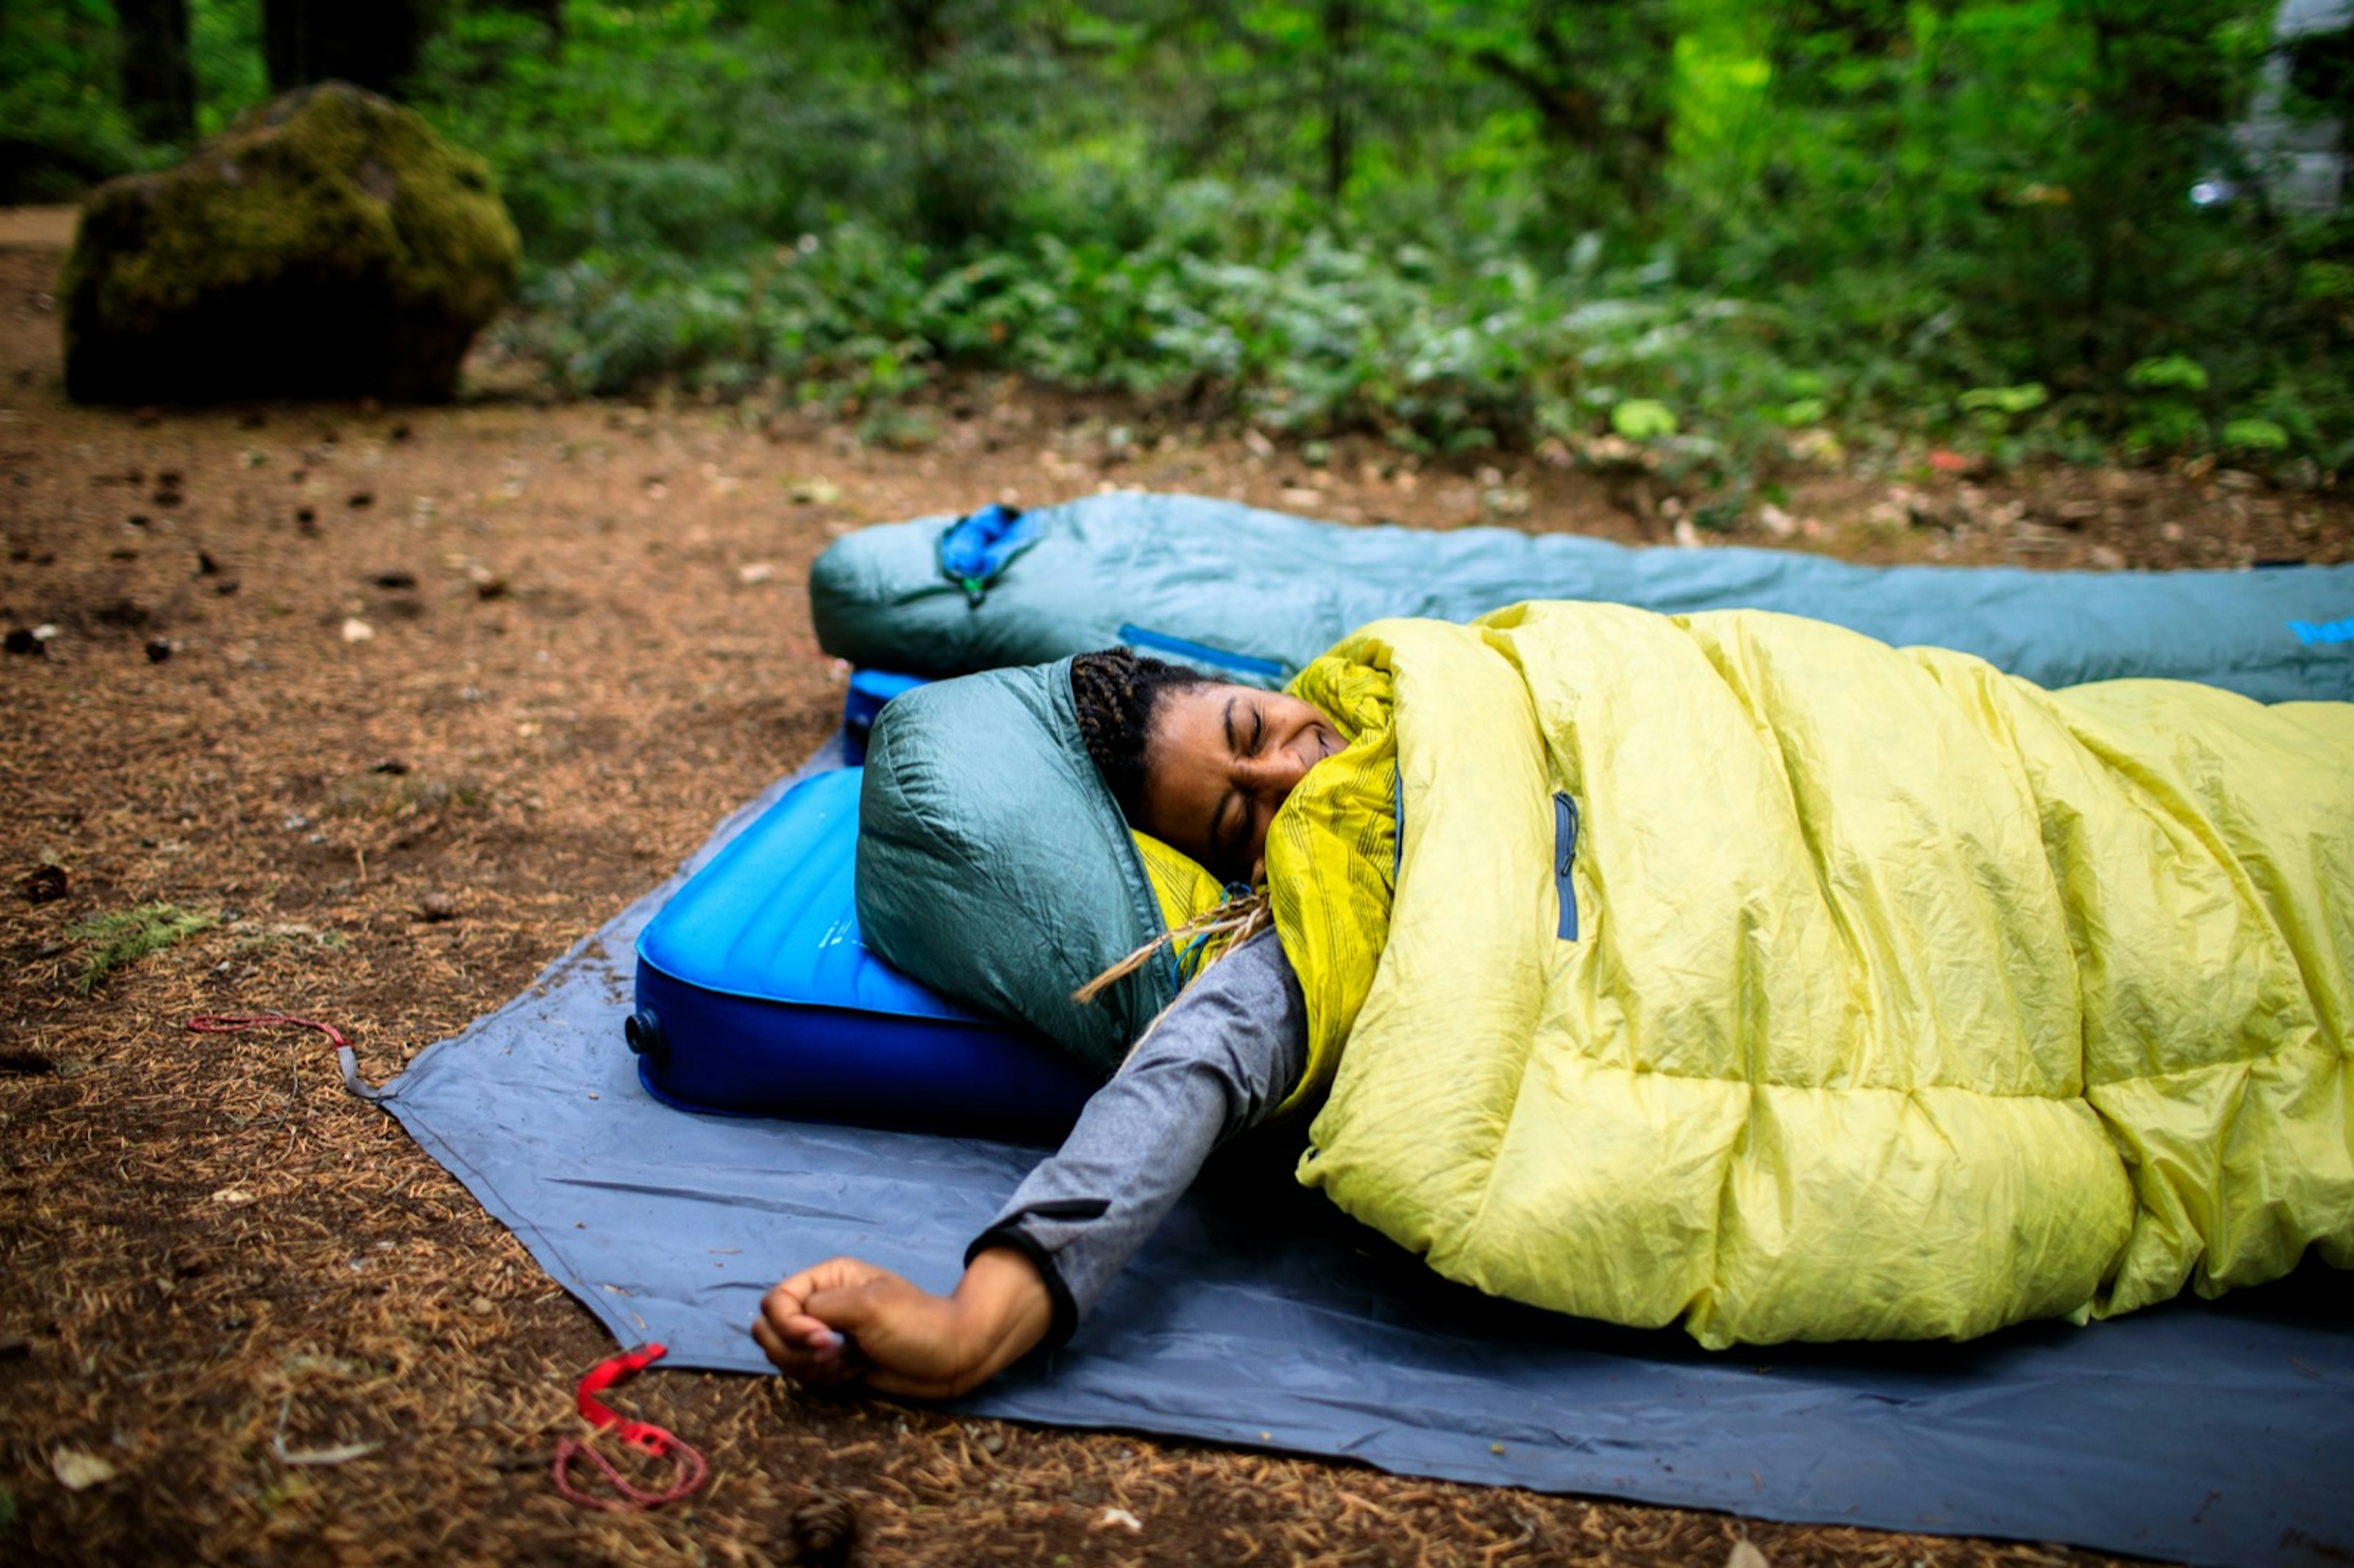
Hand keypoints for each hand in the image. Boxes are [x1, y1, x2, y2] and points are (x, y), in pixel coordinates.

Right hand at [752, 1250, 1050, 1399]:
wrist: (953, 1358)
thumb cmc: (918, 1324)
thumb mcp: (869, 1306)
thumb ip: (818, 1308)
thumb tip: (779, 1322)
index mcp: (827, 1279)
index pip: (775, 1301)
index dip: (789, 1326)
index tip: (825, 1340)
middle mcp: (821, 1305)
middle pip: (770, 1332)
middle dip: (797, 1352)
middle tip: (836, 1354)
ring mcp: (825, 1337)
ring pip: (784, 1358)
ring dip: (812, 1369)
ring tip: (848, 1364)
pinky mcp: (833, 1364)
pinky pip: (804, 1377)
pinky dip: (823, 1381)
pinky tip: (854, 1374)